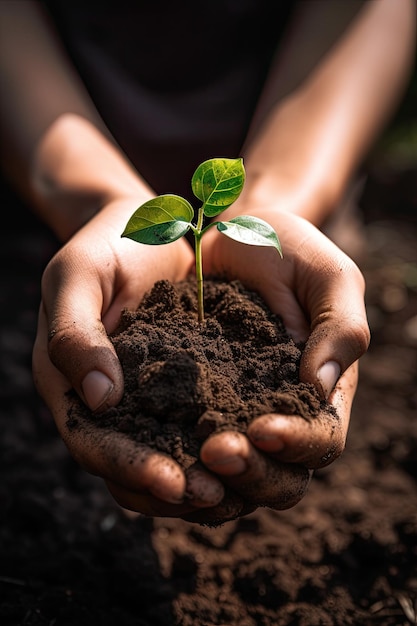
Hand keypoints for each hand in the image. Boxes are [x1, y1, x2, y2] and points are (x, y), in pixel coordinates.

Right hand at [33, 197, 232, 517]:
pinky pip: (198, 429)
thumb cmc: (104, 245)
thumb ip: (75, 334)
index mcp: (70, 386)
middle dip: (172, 488)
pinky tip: (254, 453)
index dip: (130, 467)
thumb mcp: (76, 275)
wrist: (148, 226)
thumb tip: (101, 400)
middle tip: (216, 496)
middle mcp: (106, 405)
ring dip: (201, 481)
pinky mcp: (183, 389)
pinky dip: (220, 447)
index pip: (93, 444)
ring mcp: (145, 399)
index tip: (173, 481)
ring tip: (241, 489)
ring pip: (167, 460)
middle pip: (130, 469)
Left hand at [186, 206, 369, 518]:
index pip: (321, 440)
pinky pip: (181, 445)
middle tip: (215, 450)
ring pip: (229, 476)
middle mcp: (278, 414)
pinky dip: (168, 458)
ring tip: (183, 462)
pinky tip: (148, 448)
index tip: (263, 428)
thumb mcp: (329, 276)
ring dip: (208, 479)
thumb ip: (341, 328)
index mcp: (321, 394)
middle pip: (277, 477)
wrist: (233, 235)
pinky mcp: (190, 404)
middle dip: (250, 472)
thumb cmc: (290, 252)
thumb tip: (320, 387)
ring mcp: (232, 414)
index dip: (297, 445)